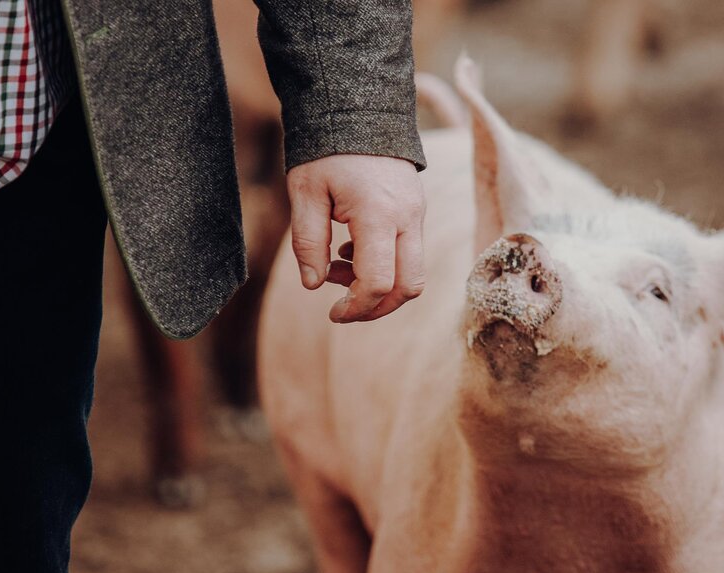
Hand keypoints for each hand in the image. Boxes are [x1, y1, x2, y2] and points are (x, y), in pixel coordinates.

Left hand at [287, 154, 425, 322]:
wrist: (359, 108)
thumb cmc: (326, 150)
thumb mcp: (305, 193)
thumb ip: (308, 242)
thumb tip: (313, 284)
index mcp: (378, 213)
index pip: (377, 281)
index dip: (356, 307)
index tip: (333, 313)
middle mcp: (407, 217)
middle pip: (409, 286)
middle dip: (377, 308)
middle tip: (343, 308)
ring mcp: (418, 213)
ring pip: (413, 273)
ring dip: (379, 286)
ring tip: (337, 267)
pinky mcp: (417, 210)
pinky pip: (410, 253)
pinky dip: (384, 265)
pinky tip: (351, 250)